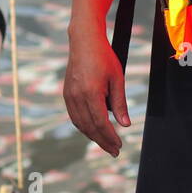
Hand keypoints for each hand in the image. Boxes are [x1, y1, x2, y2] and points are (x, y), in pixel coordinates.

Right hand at [64, 23, 129, 156]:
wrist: (84, 41)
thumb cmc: (104, 57)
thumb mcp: (118, 79)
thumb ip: (120, 103)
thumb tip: (125, 125)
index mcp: (91, 92)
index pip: (101, 123)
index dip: (110, 137)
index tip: (119, 146)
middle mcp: (77, 96)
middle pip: (89, 127)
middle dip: (102, 141)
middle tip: (114, 151)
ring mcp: (69, 95)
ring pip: (80, 124)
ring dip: (93, 136)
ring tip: (106, 144)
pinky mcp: (66, 93)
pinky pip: (74, 116)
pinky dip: (84, 126)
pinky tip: (93, 130)